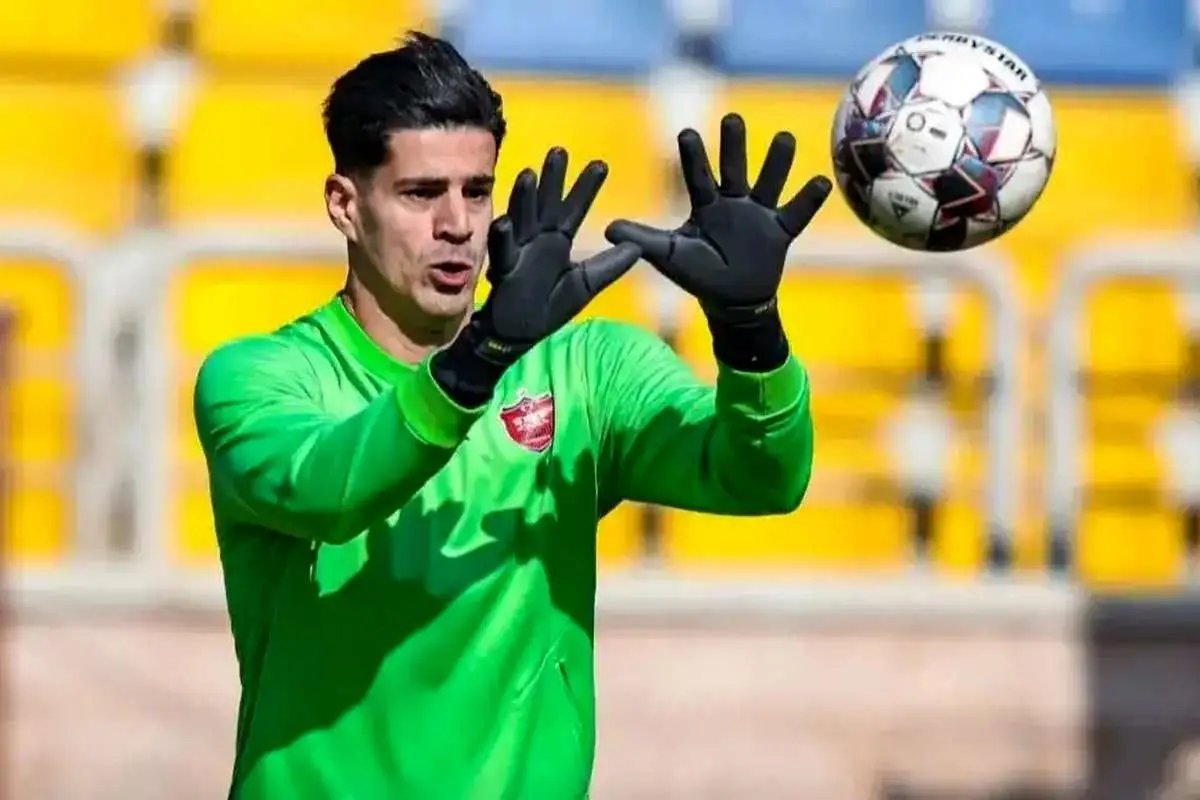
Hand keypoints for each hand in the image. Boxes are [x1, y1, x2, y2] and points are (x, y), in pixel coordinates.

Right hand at [432, 148, 640, 405]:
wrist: (522, 333)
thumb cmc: (550, 305)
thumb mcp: (586, 285)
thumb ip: (609, 266)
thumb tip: (637, 248)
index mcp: (558, 240)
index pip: (574, 208)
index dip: (585, 187)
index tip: (601, 164)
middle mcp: (537, 239)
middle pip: (545, 204)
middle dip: (551, 179)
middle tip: (559, 151)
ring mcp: (518, 251)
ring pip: (521, 219)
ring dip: (524, 198)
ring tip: (529, 174)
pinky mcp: (504, 270)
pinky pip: (502, 251)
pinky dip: (502, 237)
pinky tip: (504, 222)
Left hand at [605, 113, 830, 315]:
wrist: (731, 300)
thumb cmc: (698, 274)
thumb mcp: (669, 256)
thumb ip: (642, 239)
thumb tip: (606, 228)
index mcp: (706, 205)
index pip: (698, 176)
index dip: (693, 156)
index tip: (687, 131)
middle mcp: (733, 202)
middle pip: (733, 169)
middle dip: (733, 146)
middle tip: (732, 119)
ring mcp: (758, 215)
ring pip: (768, 182)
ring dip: (776, 162)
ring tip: (783, 138)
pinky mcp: (780, 232)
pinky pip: (797, 213)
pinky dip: (809, 199)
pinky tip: (822, 181)